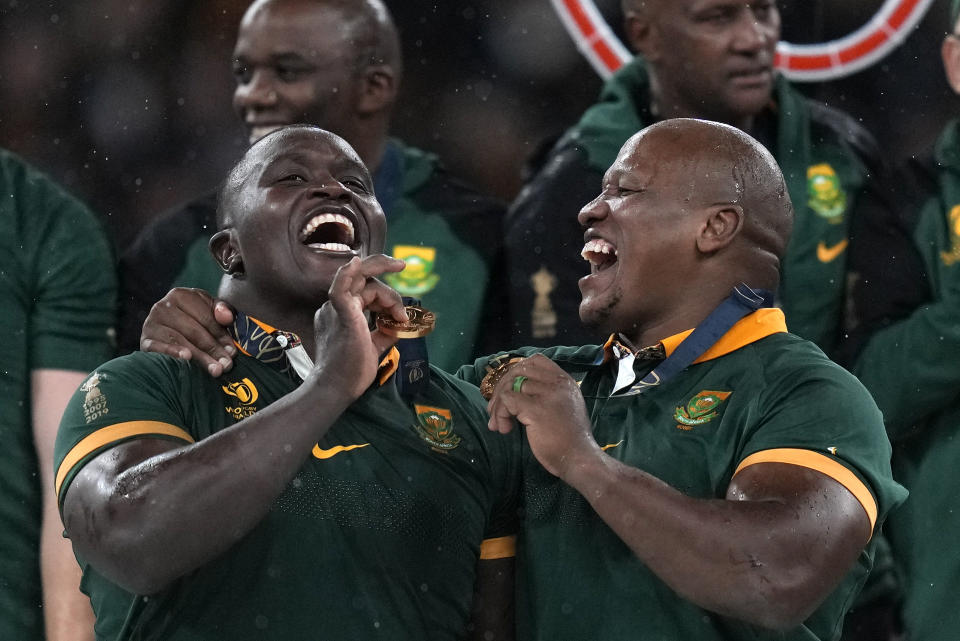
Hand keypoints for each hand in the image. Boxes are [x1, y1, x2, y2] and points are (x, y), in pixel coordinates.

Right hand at [140, 288, 236, 376]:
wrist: (164, 331)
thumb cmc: (193, 320)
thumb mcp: (209, 311)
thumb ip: (222, 311)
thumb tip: (226, 317)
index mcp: (181, 295)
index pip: (205, 317)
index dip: (221, 335)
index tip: (233, 351)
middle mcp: (163, 307)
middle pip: (193, 330)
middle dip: (213, 349)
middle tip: (227, 365)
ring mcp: (151, 323)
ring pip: (180, 341)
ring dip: (200, 357)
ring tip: (215, 370)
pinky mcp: (145, 340)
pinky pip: (159, 348)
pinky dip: (173, 353)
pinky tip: (186, 359)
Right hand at [311, 255, 407, 398]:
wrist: (337, 390)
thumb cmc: (351, 373)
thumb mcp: (373, 347)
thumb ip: (384, 332)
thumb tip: (399, 324)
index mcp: (341, 314)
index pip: (365, 292)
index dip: (387, 299)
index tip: (401, 317)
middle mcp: (335, 308)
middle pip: (364, 281)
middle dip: (387, 281)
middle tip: (402, 266)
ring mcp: (335, 309)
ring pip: (363, 282)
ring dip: (387, 293)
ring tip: (399, 311)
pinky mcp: (341, 315)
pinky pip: (341, 287)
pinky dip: (348, 273)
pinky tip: (356, 262)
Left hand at [486, 354, 601, 477]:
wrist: (579, 459)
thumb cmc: (569, 439)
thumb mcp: (564, 407)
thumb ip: (546, 394)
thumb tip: (512, 390)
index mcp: (565, 381)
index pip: (535, 361)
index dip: (516, 372)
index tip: (509, 391)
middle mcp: (558, 383)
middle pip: (518, 371)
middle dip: (501, 388)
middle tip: (493, 410)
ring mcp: (548, 394)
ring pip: (509, 386)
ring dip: (498, 406)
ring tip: (499, 425)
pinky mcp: (536, 409)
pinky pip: (507, 400)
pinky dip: (500, 414)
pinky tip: (505, 428)